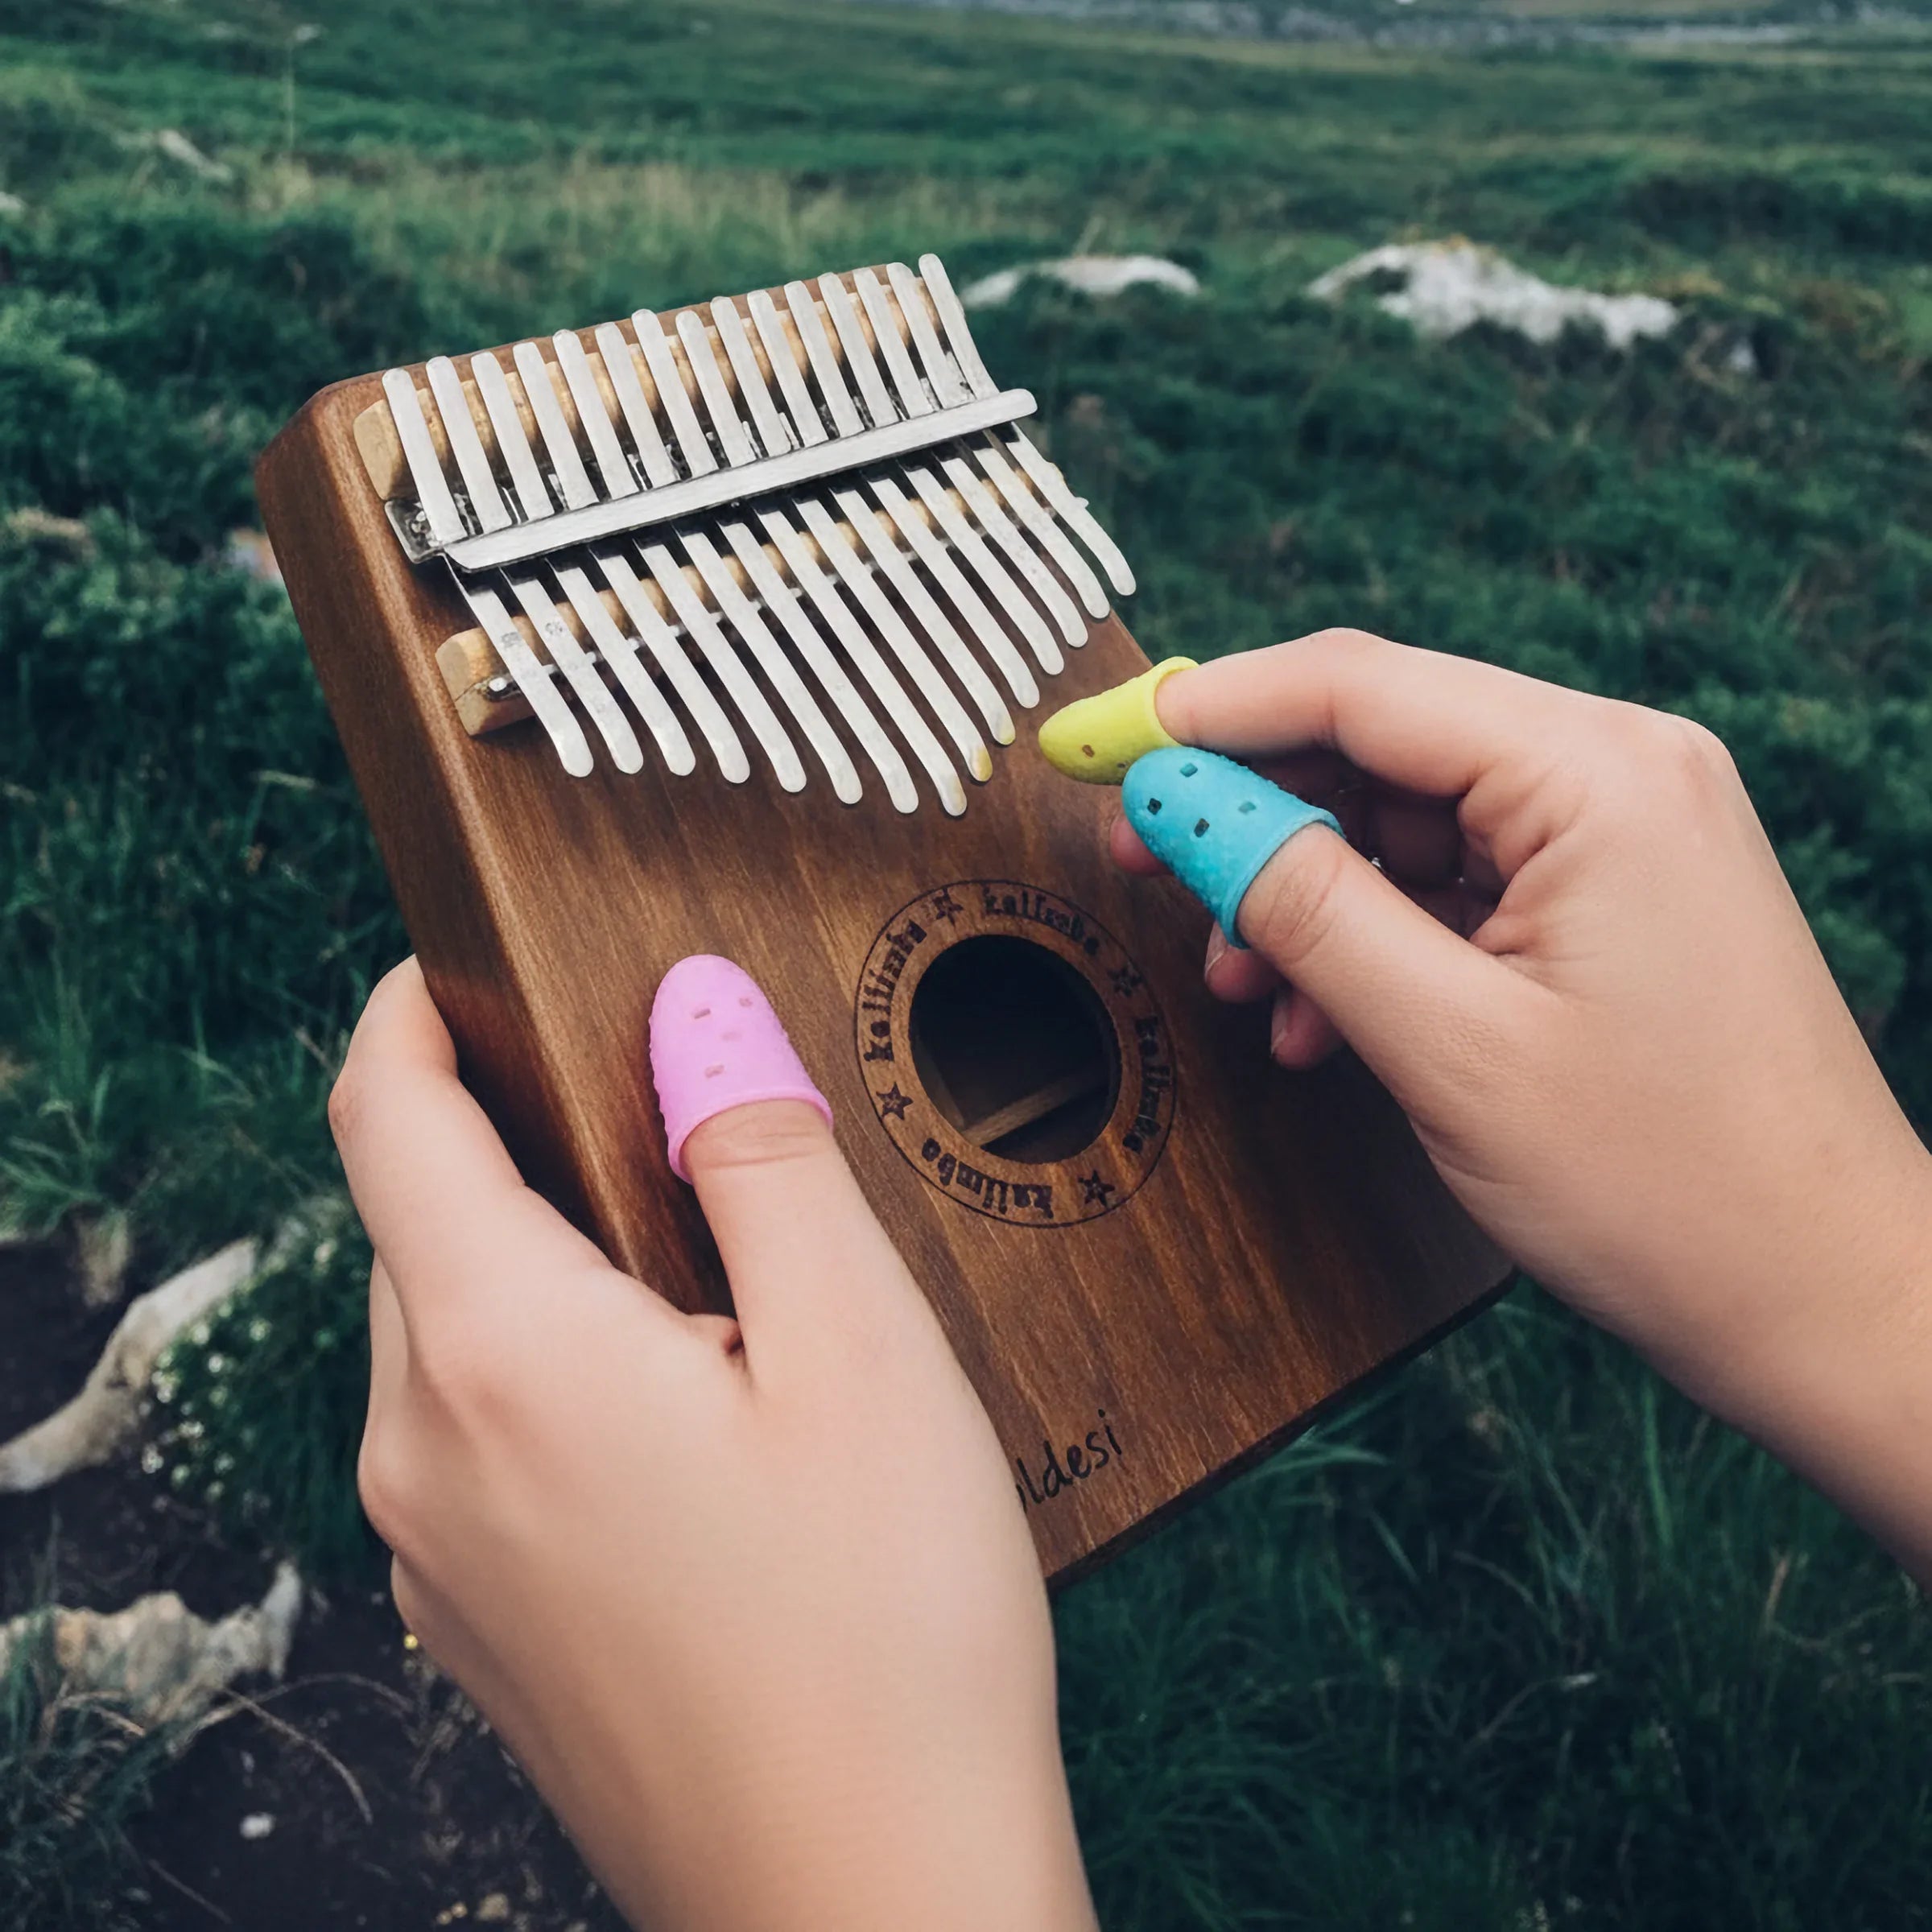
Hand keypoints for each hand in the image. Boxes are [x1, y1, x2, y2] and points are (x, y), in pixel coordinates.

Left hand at [330, 957, 1096, 1931]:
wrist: (874, 1905)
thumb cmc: (886, 1633)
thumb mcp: (861, 1345)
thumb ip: (761, 1150)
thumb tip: (693, 1005)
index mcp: (498, 1355)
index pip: (381, 1118)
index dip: (408, 1012)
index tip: (457, 960)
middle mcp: (425, 1455)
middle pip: (417, 1226)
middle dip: (503, 1139)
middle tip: (649, 1110)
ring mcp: (440, 1560)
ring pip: (448, 1338)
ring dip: (537, 1265)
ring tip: (700, 1276)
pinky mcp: (482, 1629)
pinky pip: (478, 1443)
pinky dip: (546, 1375)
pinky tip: (686, 1417)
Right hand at [1112, 630, 1931, 1577]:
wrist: (1822, 1298)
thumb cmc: (1669, 1186)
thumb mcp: (1447, 1044)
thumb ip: (1304, 906)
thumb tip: (1181, 806)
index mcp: (1599, 773)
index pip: (1357, 688)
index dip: (1205, 707)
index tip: (1096, 740)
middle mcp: (1622, 771)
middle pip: (1381, 740)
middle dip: (1250, 803)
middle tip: (1140, 858)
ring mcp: (1625, 834)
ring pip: (1411, 817)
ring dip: (1307, 888)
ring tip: (1240, 980)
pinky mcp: (1615, 899)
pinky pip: (1460, 880)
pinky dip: (1376, 934)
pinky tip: (1319, 1016)